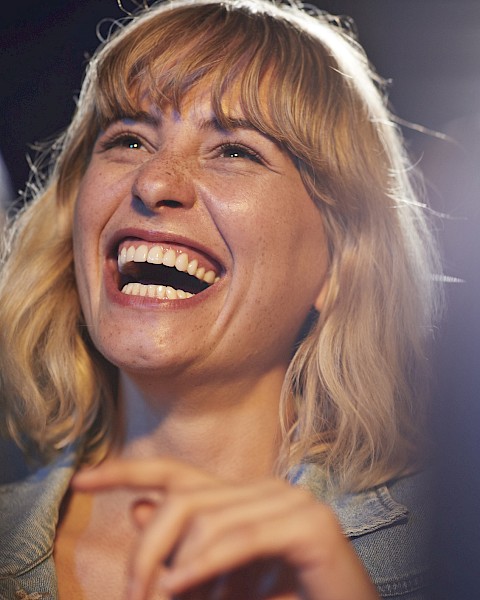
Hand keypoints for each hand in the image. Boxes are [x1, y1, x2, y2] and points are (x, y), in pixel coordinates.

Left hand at [72, 458, 380, 599]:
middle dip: (146, 546)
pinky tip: (179, 585)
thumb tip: (138, 510)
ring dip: (174, 568)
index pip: (176, 473)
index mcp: (244, 497)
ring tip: (160, 598)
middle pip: (183, 497)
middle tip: (131, 594)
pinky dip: (204, 565)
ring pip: (206, 518)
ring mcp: (289, 502)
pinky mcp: (309, 525)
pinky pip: (239, 539)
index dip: (126, 471)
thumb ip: (183, 547)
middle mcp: (266, 488)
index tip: (80, 478)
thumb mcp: (219, 580)